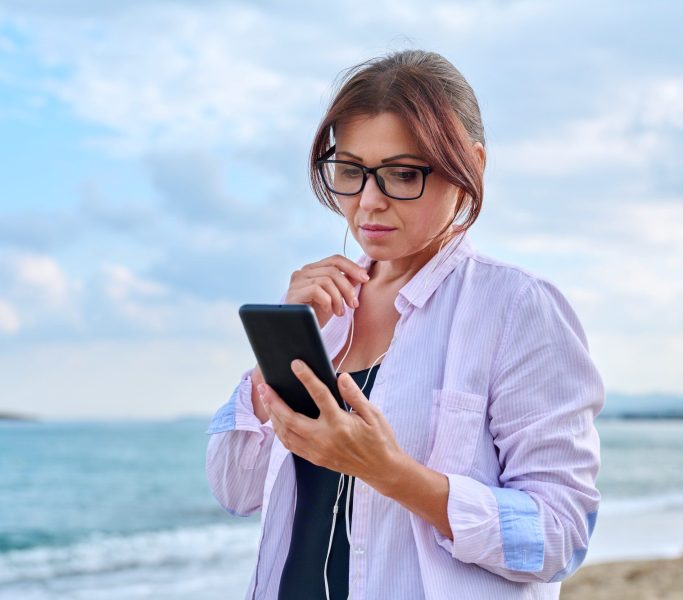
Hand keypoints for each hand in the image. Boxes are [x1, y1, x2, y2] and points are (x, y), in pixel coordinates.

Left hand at [257, 358, 404, 493]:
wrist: (382, 469)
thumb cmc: (379, 439)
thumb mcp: (372, 414)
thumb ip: (355, 395)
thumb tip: (341, 377)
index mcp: (340, 424)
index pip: (319, 395)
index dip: (306, 377)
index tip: (296, 364)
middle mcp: (325, 439)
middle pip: (291, 419)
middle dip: (274, 402)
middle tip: (264, 386)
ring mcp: (318, 451)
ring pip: (286, 434)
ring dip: (273, 416)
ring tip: (267, 400)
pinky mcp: (316, 459)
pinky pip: (291, 446)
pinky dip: (280, 432)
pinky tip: (277, 421)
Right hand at [285, 254, 370, 327]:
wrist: (300, 332)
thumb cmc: (316, 316)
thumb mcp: (335, 298)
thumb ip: (345, 284)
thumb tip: (361, 275)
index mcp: (313, 270)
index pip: (335, 260)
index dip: (352, 267)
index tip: (365, 279)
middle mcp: (303, 272)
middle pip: (333, 270)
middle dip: (347, 287)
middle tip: (353, 304)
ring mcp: (296, 282)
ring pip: (326, 280)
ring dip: (338, 298)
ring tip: (339, 312)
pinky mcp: (293, 293)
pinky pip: (316, 290)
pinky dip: (327, 301)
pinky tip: (327, 311)